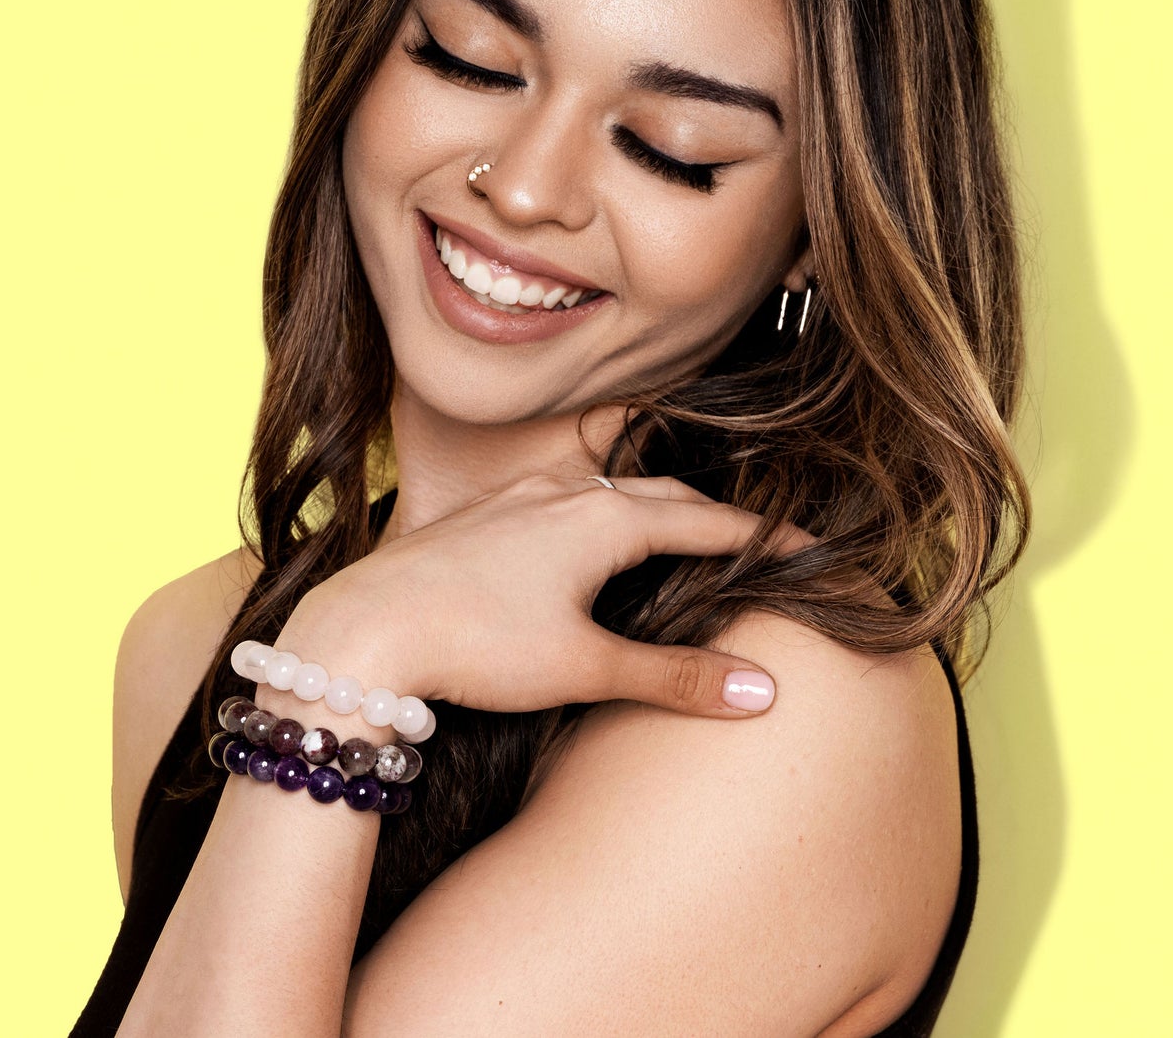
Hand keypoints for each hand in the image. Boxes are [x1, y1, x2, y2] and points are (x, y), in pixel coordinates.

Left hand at [279, 474, 812, 719]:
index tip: (810, 549)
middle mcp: (565, 492)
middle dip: (713, 515)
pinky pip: (563, 491)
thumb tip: (761, 689)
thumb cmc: (474, 644)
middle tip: (755, 540)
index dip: (763, 537)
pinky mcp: (482, 511)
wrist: (363, 629)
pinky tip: (584, 528)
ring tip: (678, 526)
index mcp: (602, 519)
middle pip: (662, 493)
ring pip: (608, 484)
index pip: (707, 520)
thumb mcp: (583, 666)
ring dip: (653, 502)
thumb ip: (674, 674)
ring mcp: (519, 495)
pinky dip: (600, 504)